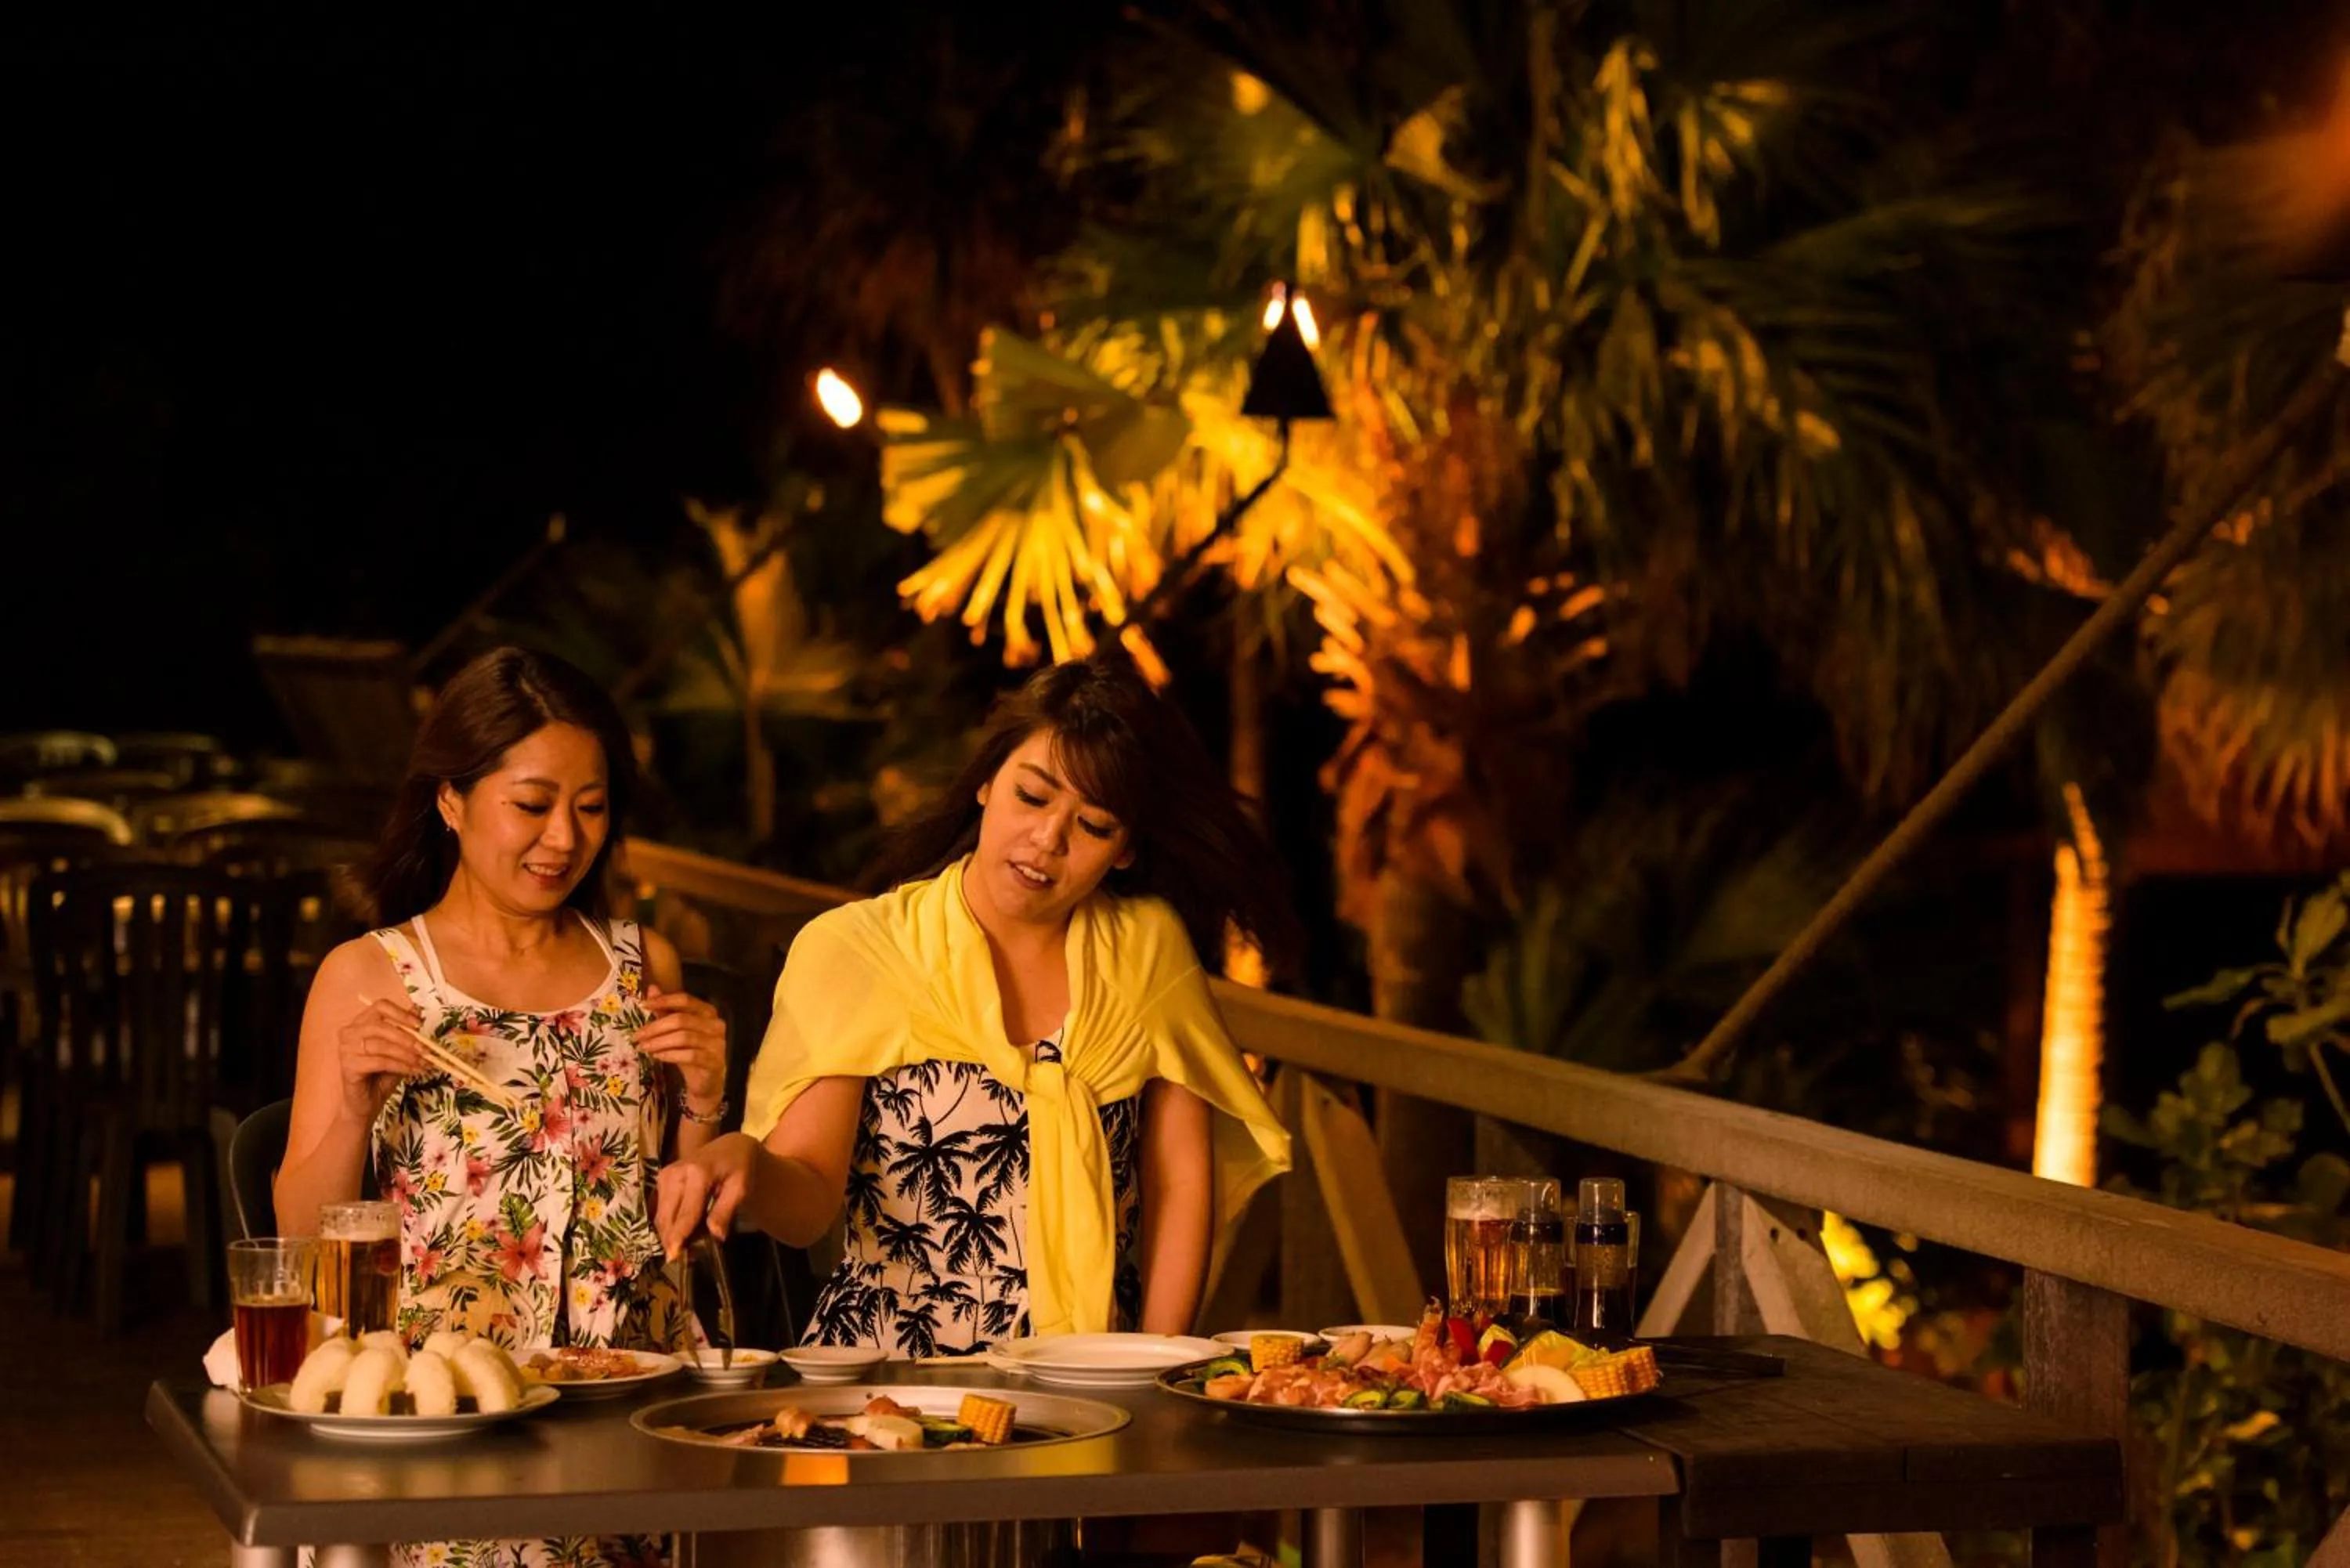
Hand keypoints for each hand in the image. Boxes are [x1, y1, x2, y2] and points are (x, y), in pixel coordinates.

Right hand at [335, 996, 431, 1127]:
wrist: (366, 1103)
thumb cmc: (381, 1075)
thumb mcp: (399, 1050)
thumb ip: (406, 1031)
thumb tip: (418, 1010)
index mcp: (360, 1023)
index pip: (380, 1007)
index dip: (402, 1013)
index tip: (420, 1025)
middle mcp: (349, 1033)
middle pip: (380, 1025)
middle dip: (407, 1038)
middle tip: (426, 1050)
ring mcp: (346, 1049)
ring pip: (381, 1045)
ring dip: (406, 1054)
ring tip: (422, 1063)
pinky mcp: (348, 1066)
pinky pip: (379, 1062)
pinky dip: (399, 1066)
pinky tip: (412, 1071)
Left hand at [635, 984, 726, 1117]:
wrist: (706, 1082)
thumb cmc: (691, 1052)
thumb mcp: (677, 1030)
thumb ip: (666, 1010)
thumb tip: (651, 988)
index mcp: (708, 1012)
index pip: (686, 1000)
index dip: (664, 1001)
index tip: (643, 1005)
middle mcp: (716, 1025)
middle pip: (682, 1019)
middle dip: (655, 1027)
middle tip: (637, 1035)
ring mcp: (718, 1044)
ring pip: (684, 1037)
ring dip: (659, 1042)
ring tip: (643, 1047)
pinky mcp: (714, 1062)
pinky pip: (689, 1056)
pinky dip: (670, 1055)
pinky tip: (657, 1056)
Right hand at [655, 1132, 759, 1258]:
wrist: (729, 1148)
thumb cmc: (738, 1169)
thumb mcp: (740, 1188)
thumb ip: (725, 1211)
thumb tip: (716, 1236)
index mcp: (697, 1174)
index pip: (686, 1213)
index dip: (679, 1237)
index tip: (673, 1257)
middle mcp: (676, 1173)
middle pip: (668, 1217)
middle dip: (671, 1240)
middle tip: (681, 1259)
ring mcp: (665, 1175)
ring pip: (660, 1216)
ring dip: (668, 1234)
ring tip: (682, 1249)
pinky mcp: (661, 1179)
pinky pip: (659, 1210)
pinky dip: (667, 1224)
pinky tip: (678, 1235)